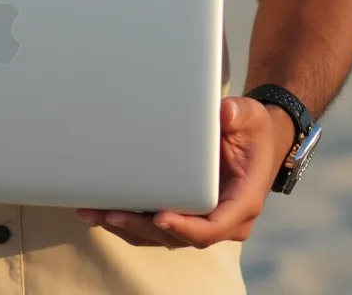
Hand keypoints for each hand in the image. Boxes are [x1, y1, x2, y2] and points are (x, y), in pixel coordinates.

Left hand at [76, 95, 287, 248]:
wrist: (256, 141)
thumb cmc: (252, 130)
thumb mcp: (251, 116)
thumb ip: (238, 114)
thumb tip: (223, 113)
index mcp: (242, 201)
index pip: (213, 226)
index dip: (186, 227)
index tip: (161, 218)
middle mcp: (223, 219)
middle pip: (180, 237)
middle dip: (143, 227)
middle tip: (110, 214)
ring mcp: (204, 221)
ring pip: (163, 236)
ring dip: (129, 228)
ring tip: (94, 213)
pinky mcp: (188, 214)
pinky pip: (158, 226)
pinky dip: (131, 221)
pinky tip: (103, 210)